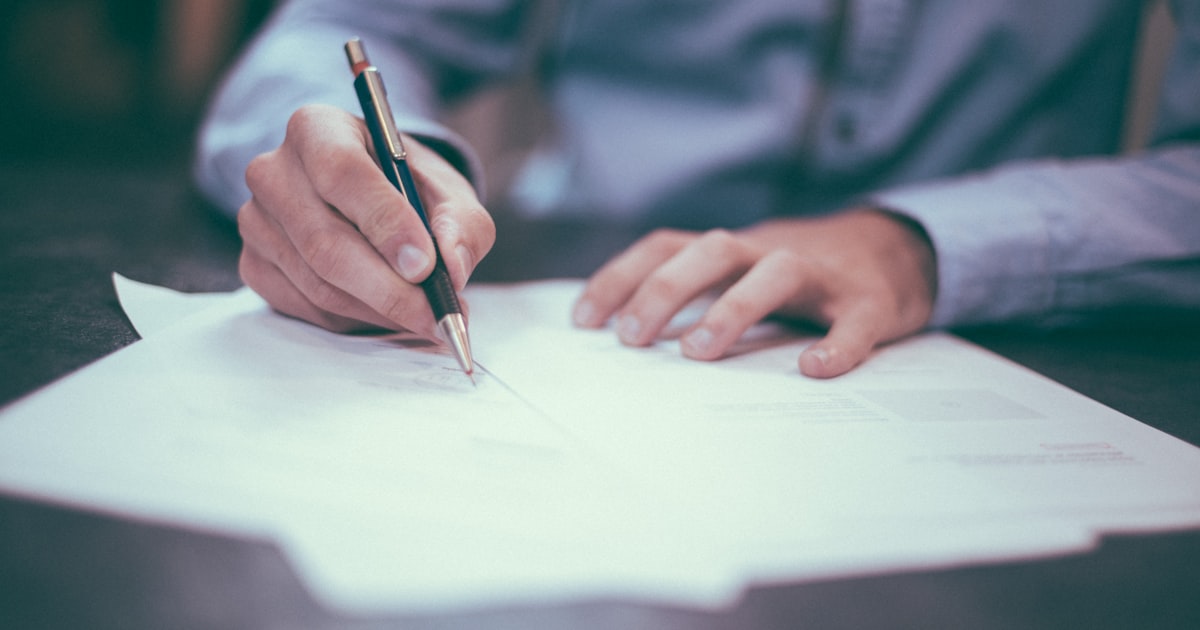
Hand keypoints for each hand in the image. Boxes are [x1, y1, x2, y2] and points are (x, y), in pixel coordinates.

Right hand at [237, 104, 494, 335]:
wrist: (372, 199)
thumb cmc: (408, 188)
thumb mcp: (448, 192)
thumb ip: (461, 224)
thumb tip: (452, 268)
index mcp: (317, 129)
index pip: (342, 173)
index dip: (385, 223)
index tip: (425, 265)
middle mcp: (274, 171)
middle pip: (325, 242)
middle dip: (389, 288)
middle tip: (436, 315)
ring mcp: (256, 221)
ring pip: (318, 283)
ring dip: (379, 310)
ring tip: (425, 316)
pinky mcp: (254, 265)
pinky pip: (307, 307)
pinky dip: (355, 319)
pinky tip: (387, 312)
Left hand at [571, 208, 936, 377]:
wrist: (896, 250)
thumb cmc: (798, 276)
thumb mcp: (740, 274)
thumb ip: (694, 295)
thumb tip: (624, 339)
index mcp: (732, 250)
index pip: (666, 247)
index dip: (621, 277)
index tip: (583, 321)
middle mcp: (769, 252)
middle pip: (712, 251)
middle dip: (665, 290)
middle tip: (631, 339)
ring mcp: (822, 275)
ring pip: (776, 273)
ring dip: (733, 308)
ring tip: (698, 353)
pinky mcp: (870, 302)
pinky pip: (854, 320)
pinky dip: (837, 344)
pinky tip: (814, 369)